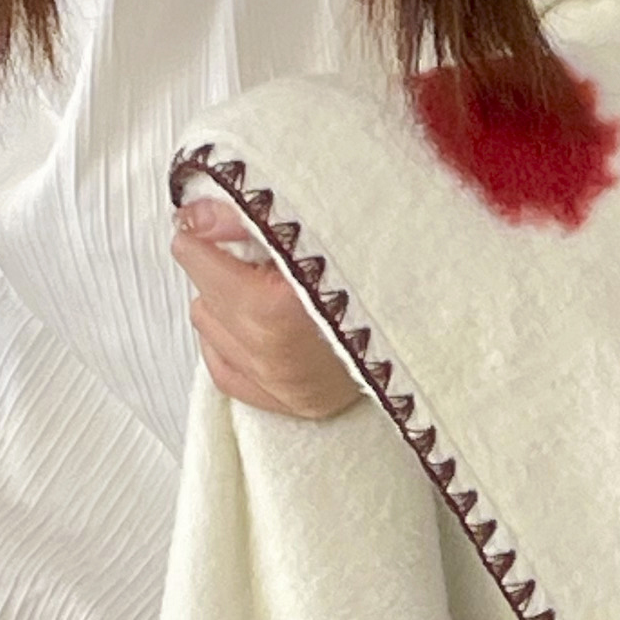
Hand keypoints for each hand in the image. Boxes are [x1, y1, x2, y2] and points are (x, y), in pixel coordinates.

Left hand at [169, 196, 362, 419]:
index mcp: (279, 306)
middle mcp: (275, 354)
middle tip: (260, 254)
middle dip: (220, 267)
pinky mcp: (288, 405)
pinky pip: (222, 370)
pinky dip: (229, 342)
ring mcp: (282, 386)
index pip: (196, 256)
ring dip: (226, 304)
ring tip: (267, 287)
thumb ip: (243, 214)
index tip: (220, 220)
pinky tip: (256, 322)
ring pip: (208, 328)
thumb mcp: (310, 223)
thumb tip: (191, 217)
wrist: (428, 318)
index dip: (204, 229)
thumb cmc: (374, 264)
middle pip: (202, 292)